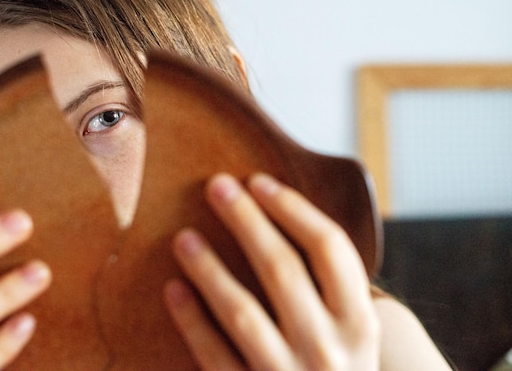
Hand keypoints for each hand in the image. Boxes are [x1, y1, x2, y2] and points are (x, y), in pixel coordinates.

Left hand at [164, 173, 379, 369]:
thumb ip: (332, 287)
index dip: (292, 208)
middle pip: (283, 268)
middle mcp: (329, 348)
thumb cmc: (337, 368)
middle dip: (247, 221)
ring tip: (183, 238)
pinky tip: (173, 289)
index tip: (258, 181)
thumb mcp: (352, 332)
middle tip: (216, 186)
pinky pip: (215, 357)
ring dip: (210, 270)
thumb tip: (285, 217)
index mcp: (359, 322)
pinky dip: (193, 322)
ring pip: (243, 313)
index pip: (329, 247)